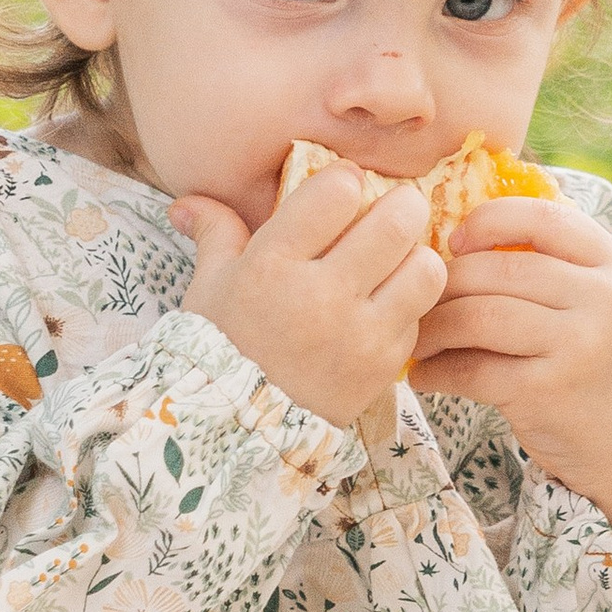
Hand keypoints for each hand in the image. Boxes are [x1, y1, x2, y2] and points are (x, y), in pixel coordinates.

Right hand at [173, 164, 448, 427]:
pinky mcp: (384, 366)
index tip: (340, 191)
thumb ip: (214, 233)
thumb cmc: (220, 347)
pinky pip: (422, 315)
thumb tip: (184, 202)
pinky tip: (385, 306)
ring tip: (395, 262)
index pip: (338, 190)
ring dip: (414, 256)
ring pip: (426, 266)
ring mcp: (359, 333)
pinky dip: (410, 305)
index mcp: (273, 264)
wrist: (235, 430)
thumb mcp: (209, 287)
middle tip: (389, 215)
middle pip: (399, 219)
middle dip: (398, 207)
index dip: (345, 181)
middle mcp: (322, 295)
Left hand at [411, 194, 611, 521]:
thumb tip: (456, 234)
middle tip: (419, 300)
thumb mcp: (599, 302)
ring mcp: (580, 346)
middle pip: (498, 271)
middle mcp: (606, 300)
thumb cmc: (597, 362)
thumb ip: (553, 264)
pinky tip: (425, 375)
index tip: (455, 241)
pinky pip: (472, 368)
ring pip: (478, 316)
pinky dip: (437, 370)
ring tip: (416, 338)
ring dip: (433, 327)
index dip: (488, 221)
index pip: (543, 218)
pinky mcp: (548, 392)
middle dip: (445, 284)